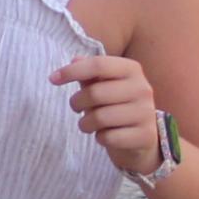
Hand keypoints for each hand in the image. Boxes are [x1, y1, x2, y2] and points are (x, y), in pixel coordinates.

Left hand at [54, 51, 164, 173]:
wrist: (142, 137)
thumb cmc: (116, 106)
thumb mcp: (104, 86)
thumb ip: (90, 74)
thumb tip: (75, 59)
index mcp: (132, 70)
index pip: (98, 65)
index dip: (72, 71)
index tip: (52, 79)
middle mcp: (142, 88)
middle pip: (95, 93)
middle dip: (76, 103)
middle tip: (76, 108)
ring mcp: (146, 113)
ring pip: (100, 118)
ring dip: (85, 124)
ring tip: (89, 124)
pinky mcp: (145, 135)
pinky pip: (109, 137)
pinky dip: (100, 138)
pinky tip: (106, 136)